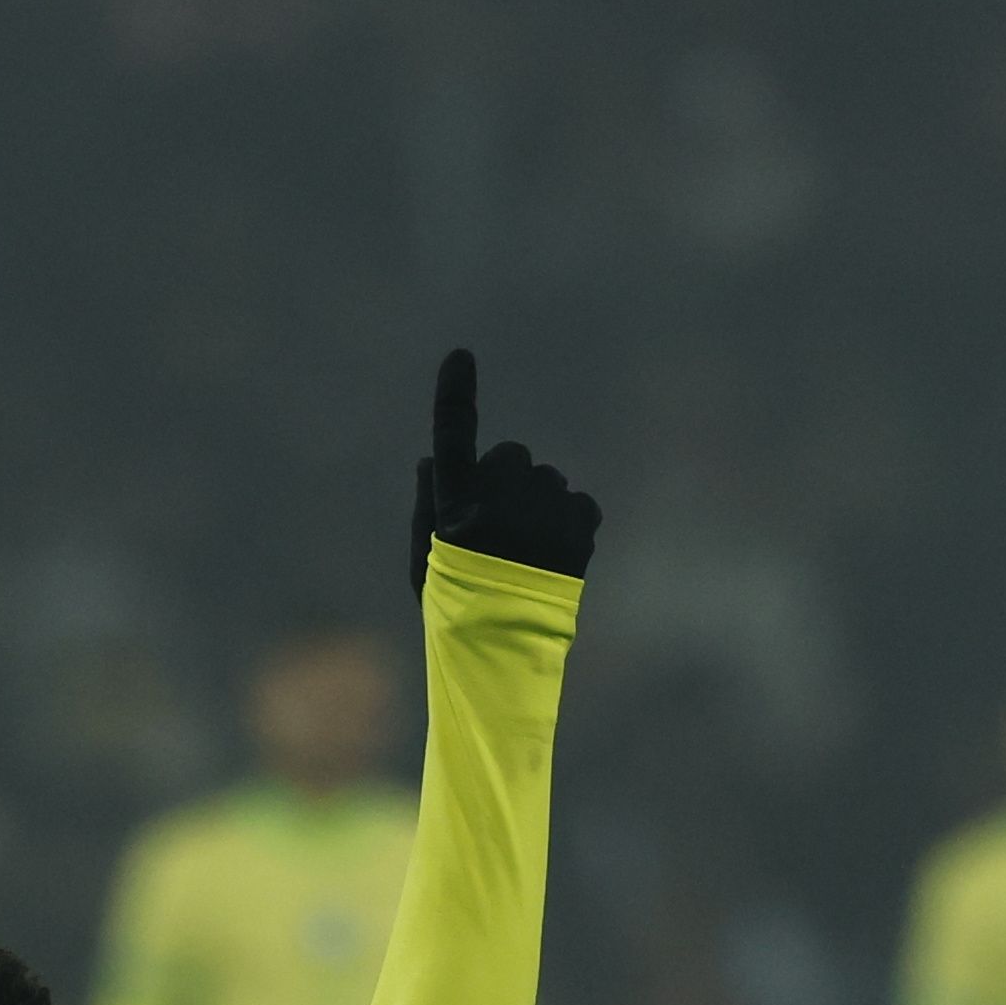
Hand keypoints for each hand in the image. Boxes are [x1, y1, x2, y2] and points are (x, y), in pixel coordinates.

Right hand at [407, 349, 600, 589]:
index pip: (454, 436)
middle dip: (507, 481)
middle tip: (500, 530)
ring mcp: (543, 506)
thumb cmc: (456, 602)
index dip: (455, 395)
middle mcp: (501, 494)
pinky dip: (569, 523)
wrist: (507, 646)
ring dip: (539, 505)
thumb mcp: (425, 556)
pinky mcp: (580, 521)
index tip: (460, 358)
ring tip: (528, 554)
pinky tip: (554, 555)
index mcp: (457, 502)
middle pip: (511, 458)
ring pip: (546, 482)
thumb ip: (428, 503)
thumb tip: (433, 458)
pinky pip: (578, 504)